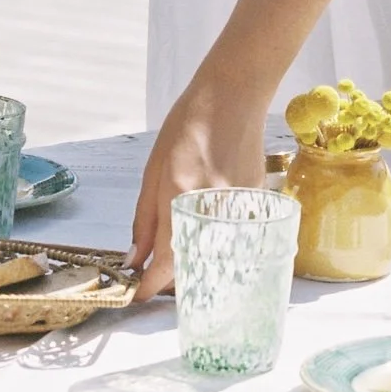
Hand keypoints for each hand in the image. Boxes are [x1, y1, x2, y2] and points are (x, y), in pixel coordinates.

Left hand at [128, 83, 268, 301]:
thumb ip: (144, 219)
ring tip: (175, 247)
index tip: (138, 294)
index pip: (166, 263)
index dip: (150, 286)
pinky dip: (213, 239)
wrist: (234, 96)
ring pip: (212, 255)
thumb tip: (135, 258)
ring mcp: (237, 208)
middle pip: (191, 265)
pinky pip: (230, 236)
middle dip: (168, 277)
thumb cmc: (189, 124)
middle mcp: (211, 208)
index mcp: (179, 197)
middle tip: (151, 271)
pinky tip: (204, 222)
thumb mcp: (154, 170)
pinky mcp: (255, 205)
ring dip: (191, 261)